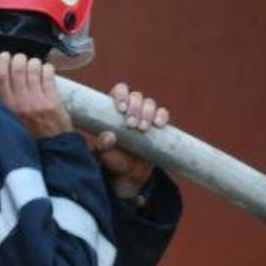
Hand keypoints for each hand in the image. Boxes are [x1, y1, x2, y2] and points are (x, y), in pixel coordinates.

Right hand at [0, 52, 73, 138]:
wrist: (52, 148)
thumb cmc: (30, 134)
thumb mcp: (9, 120)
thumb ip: (5, 102)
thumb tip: (3, 78)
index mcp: (7, 108)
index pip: (0, 78)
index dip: (1, 63)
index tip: (4, 56)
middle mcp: (21, 103)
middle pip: (18, 69)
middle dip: (19, 58)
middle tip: (21, 59)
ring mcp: (38, 101)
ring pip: (34, 69)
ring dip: (34, 62)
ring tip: (34, 66)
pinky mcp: (53, 101)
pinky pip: (48, 75)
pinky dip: (47, 68)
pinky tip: (46, 71)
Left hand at [94, 83, 169, 198]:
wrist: (129, 174)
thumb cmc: (112, 159)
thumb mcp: (103, 154)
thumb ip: (102, 145)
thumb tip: (108, 136)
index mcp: (114, 109)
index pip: (119, 90)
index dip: (121, 95)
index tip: (121, 109)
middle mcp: (131, 109)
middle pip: (136, 96)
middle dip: (135, 108)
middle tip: (131, 125)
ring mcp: (145, 115)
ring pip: (150, 103)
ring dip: (147, 113)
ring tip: (142, 129)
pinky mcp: (157, 125)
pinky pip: (163, 114)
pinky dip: (162, 116)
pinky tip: (158, 125)